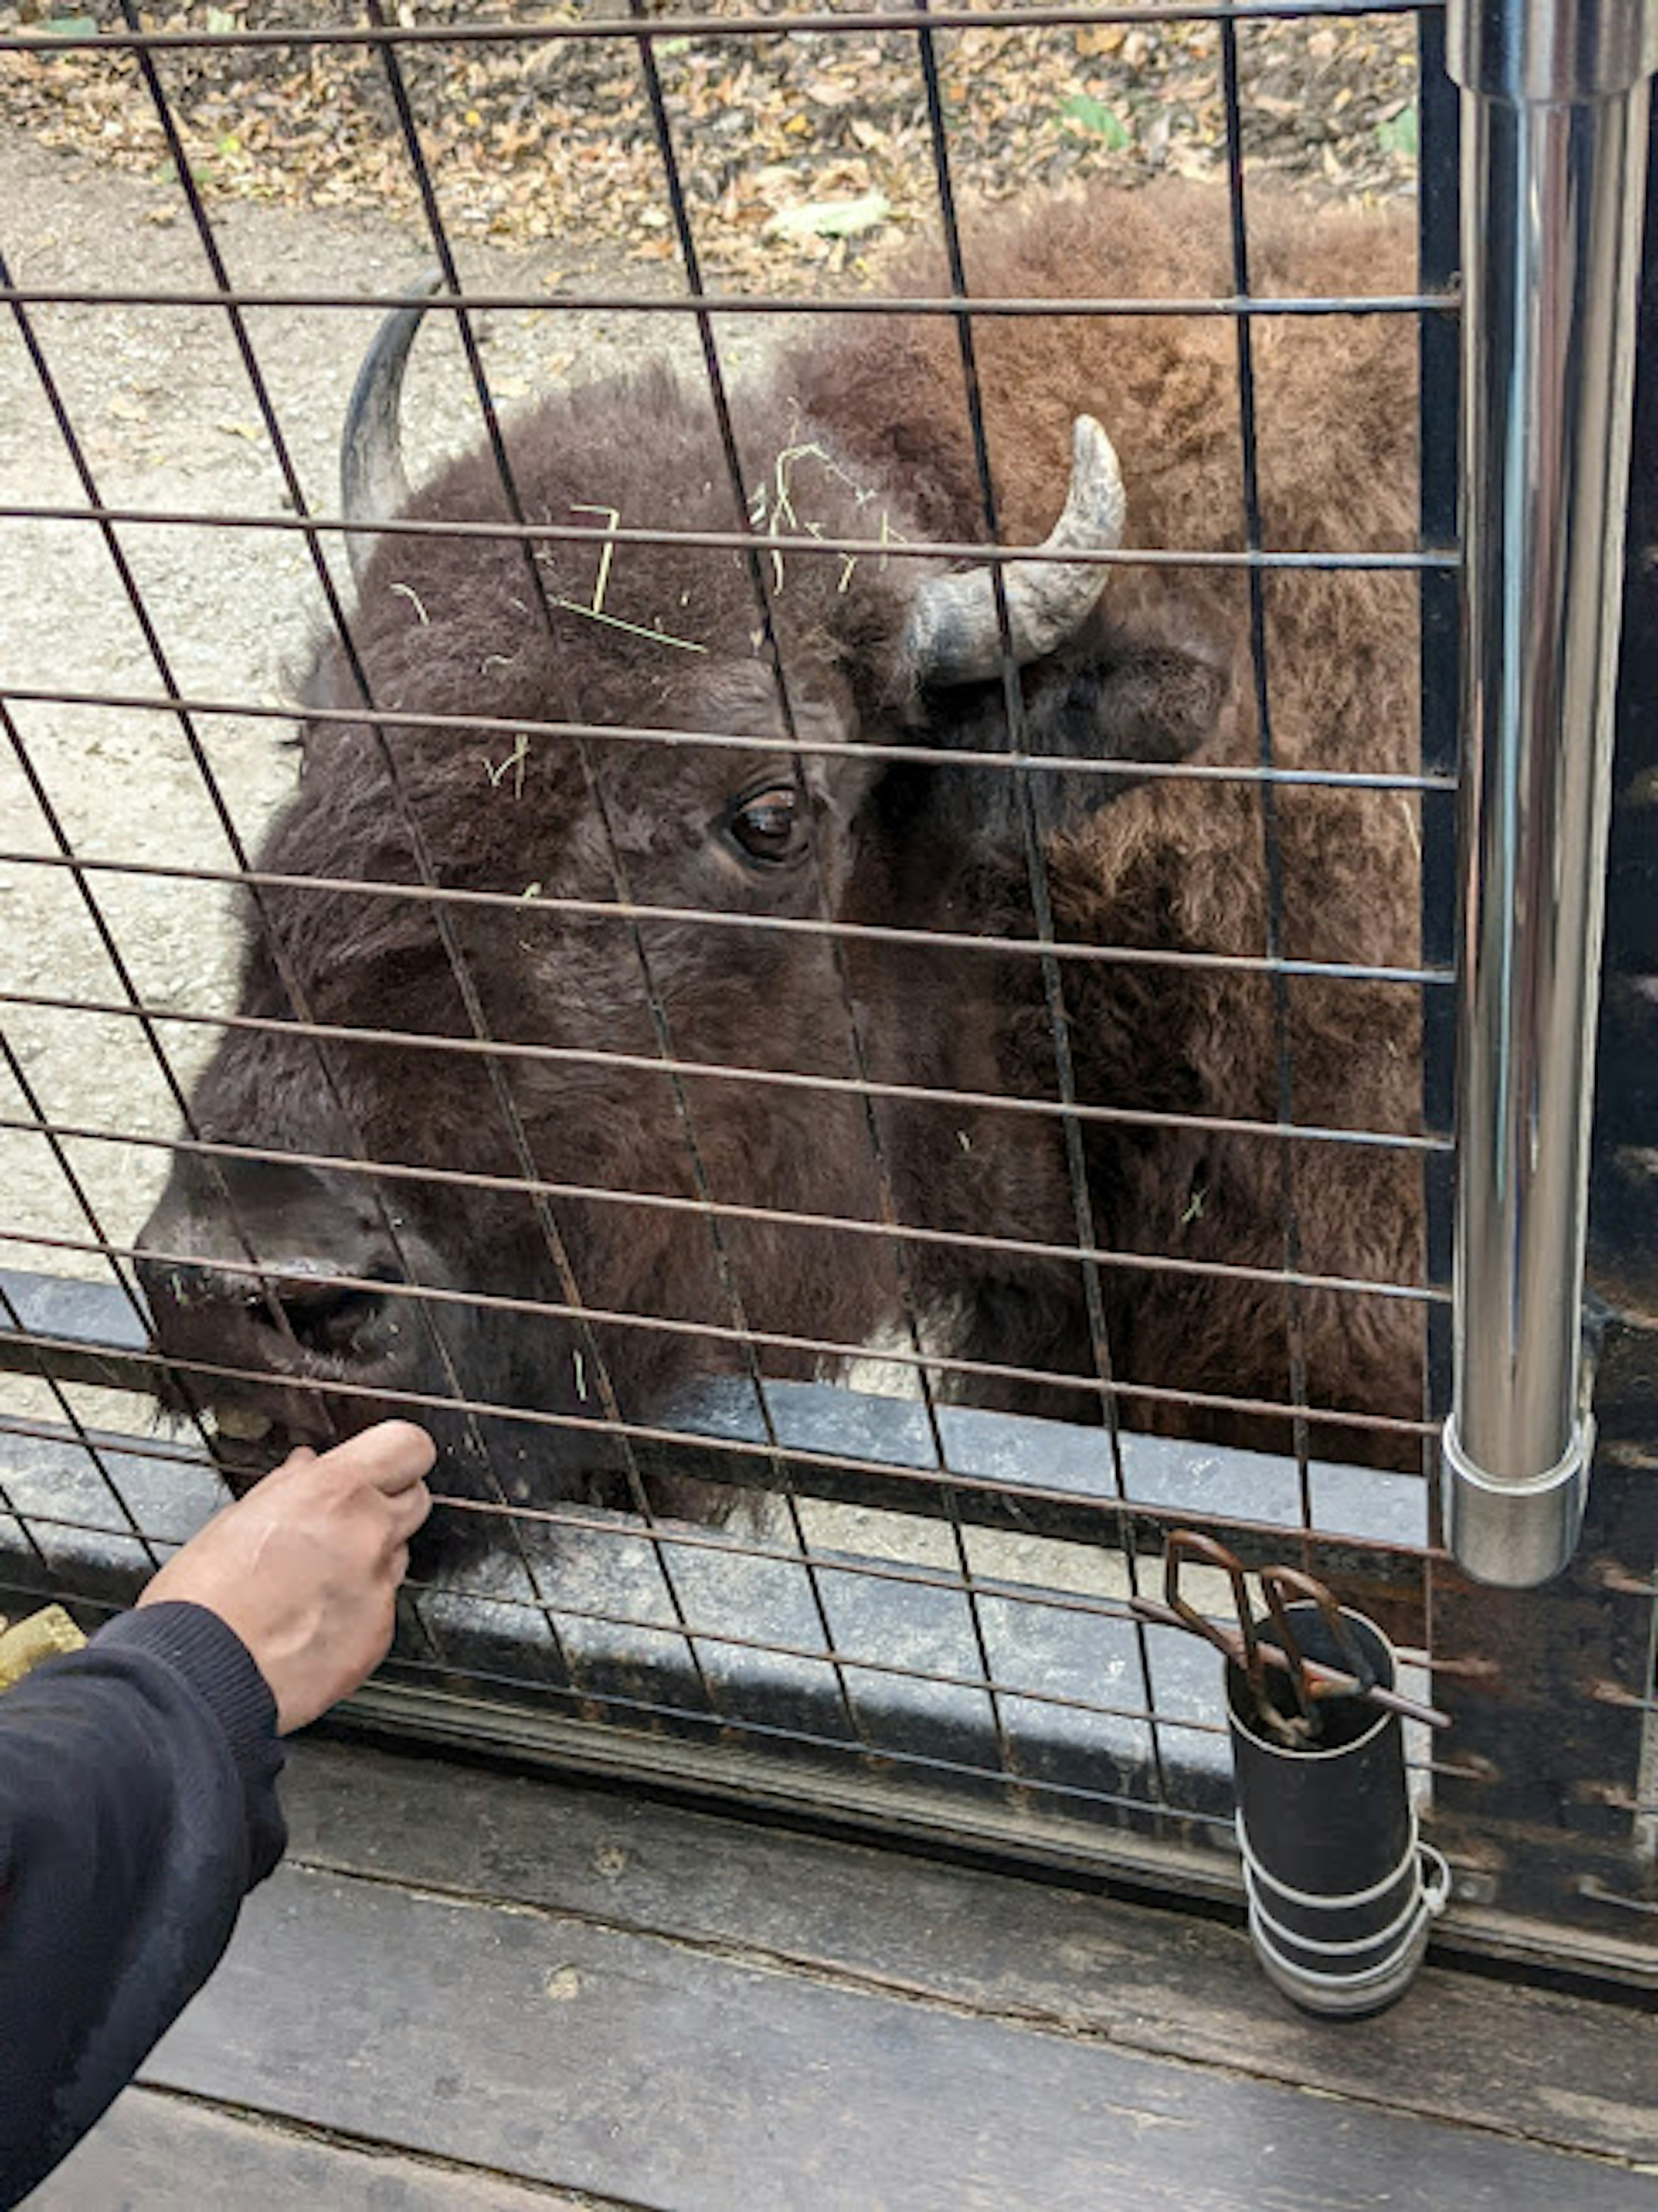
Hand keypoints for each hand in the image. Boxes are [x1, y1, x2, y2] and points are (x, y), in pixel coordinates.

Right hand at [138, 1421, 434, 1732]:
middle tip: (341, 1524)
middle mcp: (367, 1535)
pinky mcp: (378, 1637)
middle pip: (415, 1499)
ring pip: (398, 1555)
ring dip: (370, 1559)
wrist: (199, 1678)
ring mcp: (378, 1588)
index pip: (408, 1445)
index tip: (381, 1465)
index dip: (396, 1456)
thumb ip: (287, 1486)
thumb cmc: (203, 1600)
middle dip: (385, 1505)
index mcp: (333, 1493)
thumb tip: (307, 1467)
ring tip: (313, 1579)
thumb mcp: (235, 1520)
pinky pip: (383, 1607)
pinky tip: (313, 1619)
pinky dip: (358, 1609)